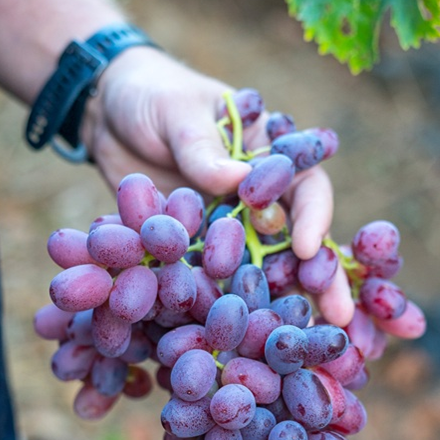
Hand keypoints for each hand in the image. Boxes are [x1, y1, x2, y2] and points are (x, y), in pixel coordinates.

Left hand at [82, 48, 352, 326]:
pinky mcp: (201, 251)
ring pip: (267, 270)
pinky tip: (247, 341)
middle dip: (320, 278)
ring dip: (285, 304)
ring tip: (305, 339)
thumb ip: (202, 148)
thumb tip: (236, 179)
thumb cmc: (151, 98)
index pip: (307, 187)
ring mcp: (233, 228)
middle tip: (337, 317)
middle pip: (300, 240)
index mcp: (270, 155)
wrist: (103, 115)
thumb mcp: (176, 113)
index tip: (309, 249)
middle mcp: (262, 198)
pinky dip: (230, 308)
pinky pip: (218, 282)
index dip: (314, 218)